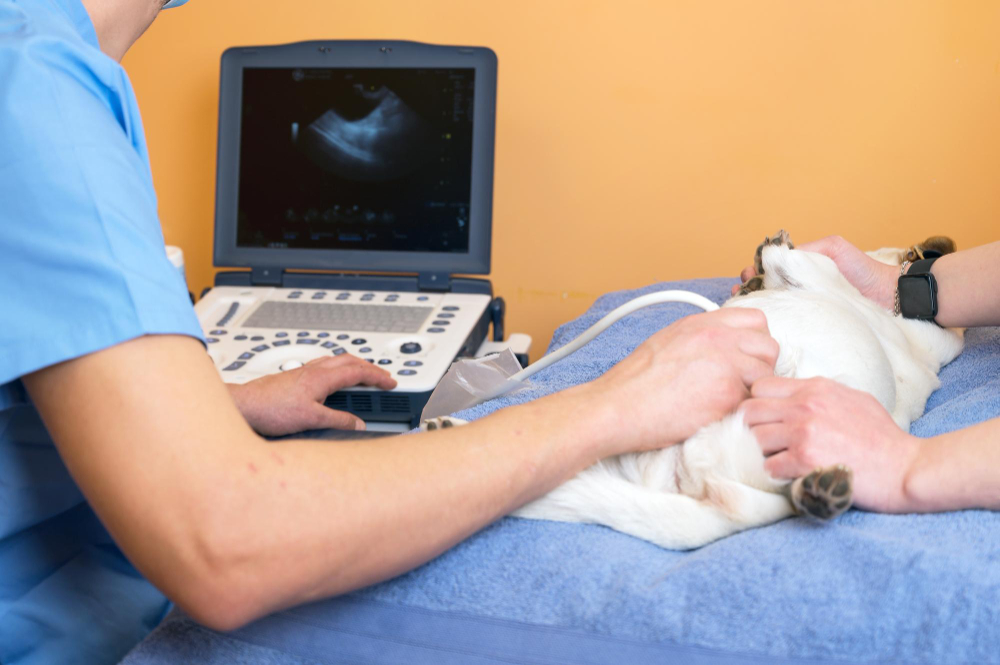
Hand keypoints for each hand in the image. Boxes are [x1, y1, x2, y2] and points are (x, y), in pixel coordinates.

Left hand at [227, 355, 396, 435]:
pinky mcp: (295, 376)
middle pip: (349, 360)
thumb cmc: (271, 409)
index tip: (391, 382)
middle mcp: (314, 370)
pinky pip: (324, 366)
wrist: (245, 405)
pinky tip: (333, 380)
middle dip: (370, 367)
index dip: (378, 376)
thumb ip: (338, 420)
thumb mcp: (311, 419)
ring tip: (363, 375)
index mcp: (322, 377)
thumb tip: (358, 423)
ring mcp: (304, 371)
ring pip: (336, 360)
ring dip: (354, 365)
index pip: (358, 371)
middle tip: (382, 376)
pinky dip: (338, 369)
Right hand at [589, 307, 777, 454]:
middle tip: (740, 385)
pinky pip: (752, 402)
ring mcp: (725, 364)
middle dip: (761, 367)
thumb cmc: (634, 382)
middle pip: (769, 346)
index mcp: (702, 323)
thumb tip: (722, 348)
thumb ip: (700, 338)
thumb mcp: (668, 341)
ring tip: (727, 403)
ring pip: (766, 376)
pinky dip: (740, 411)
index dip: (755, 342)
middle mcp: (717, 338)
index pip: (755, 320)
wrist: (618, 407)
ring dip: (753, 391)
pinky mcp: (727, 394)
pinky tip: (717, 416)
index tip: (744, 358)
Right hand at [731, 235, 897, 308]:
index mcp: (800, 270)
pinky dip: (772, 320)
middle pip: (764, 289)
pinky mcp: (811, 325)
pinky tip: (761, 321)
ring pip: (772, 305)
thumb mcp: (833, 248)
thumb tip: (778, 257)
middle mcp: (798, 289)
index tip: (747, 275)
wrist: (889, 297)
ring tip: (744, 303)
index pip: (769, 270)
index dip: (754, 271)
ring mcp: (804, 308)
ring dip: (755, 304)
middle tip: (740, 291)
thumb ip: (807, 249)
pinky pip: (788, 321)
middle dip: (748, 288)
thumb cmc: (863, 270)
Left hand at [742, 376, 919, 511]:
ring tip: (781, 460)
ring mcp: (804, 432)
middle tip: (767, 443)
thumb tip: (794, 394)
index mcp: (815, 388)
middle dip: (753, 429)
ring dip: (763, 454)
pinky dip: (777, 474)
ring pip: (754, 439)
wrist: (906, 468)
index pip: (760, 386)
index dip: (759, 404)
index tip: (768, 420)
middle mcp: (805, 406)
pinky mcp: (805, 460)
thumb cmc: (882, 437)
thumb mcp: (853, 399)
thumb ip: (819, 394)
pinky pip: (769, 466)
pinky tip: (793, 475)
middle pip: (749, 412)